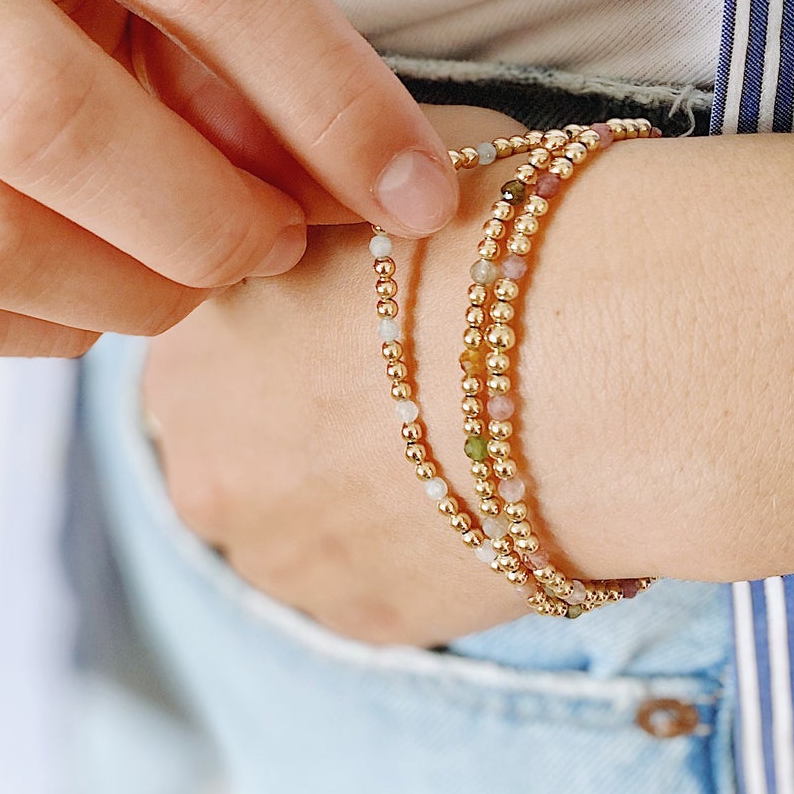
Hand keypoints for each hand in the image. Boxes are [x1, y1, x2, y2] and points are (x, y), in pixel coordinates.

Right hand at [0, 0, 457, 357]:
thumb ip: (273, 62)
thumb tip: (383, 206)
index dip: (330, 96)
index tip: (418, 192)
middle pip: (46, 118)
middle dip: (201, 220)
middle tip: (273, 243)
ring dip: (135, 291)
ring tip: (198, 270)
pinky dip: (60, 322)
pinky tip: (105, 278)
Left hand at [144, 107, 793, 646]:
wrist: (606, 356)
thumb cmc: (491, 237)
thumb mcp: (366, 172)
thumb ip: (300, 203)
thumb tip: (299, 195)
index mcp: (187, 344)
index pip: (201, 346)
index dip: (277, 326)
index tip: (346, 316)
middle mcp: (204, 463)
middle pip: (230, 447)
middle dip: (292, 422)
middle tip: (396, 385)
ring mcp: (283, 557)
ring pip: (292, 530)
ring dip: (344, 497)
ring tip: (449, 441)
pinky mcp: (365, 621)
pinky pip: (368, 587)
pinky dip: (411, 551)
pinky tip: (479, 494)